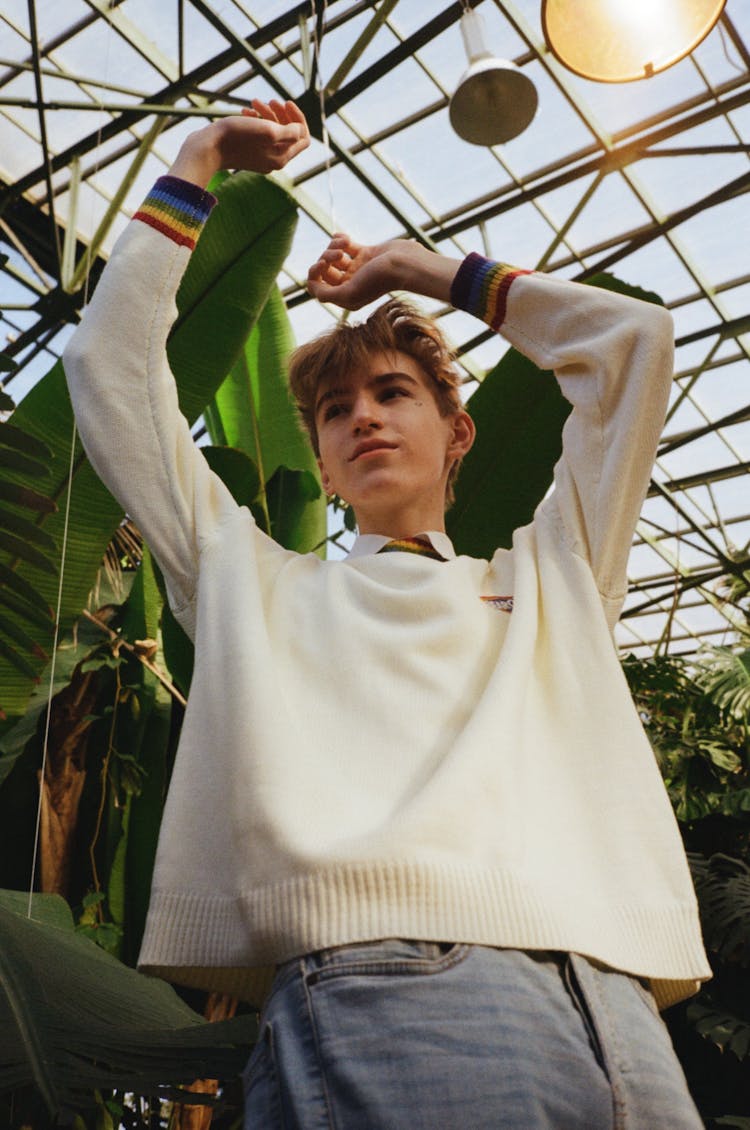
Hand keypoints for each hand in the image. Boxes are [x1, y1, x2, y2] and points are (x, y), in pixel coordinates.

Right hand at [169, 99, 309, 186]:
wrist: (206, 149)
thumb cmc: (235, 138)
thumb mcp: (267, 130)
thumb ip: (289, 131)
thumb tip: (301, 130)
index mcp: (282, 157)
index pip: (303, 137)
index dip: (298, 118)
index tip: (286, 103)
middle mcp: (273, 160)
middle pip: (289, 134)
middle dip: (282, 114)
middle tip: (269, 101)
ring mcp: (261, 157)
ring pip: (273, 131)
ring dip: (267, 113)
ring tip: (254, 102)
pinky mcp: (248, 152)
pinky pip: (259, 135)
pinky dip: (256, 120)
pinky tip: (245, 111)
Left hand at [307, 235, 414, 309]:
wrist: (405, 264)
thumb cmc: (379, 280)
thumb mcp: (349, 293)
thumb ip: (327, 295)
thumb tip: (312, 289)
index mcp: (346, 297)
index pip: (317, 287)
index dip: (314, 274)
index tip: (322, 264)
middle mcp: (351, 284)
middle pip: (324, 270)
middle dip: (326, 257)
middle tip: (338, 255)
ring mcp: (358, 269)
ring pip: (333, 255)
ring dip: (334, 246)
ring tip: (345, 244)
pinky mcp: (366, 254)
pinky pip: (344, 245)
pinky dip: (339, 238)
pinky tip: (345, 237)